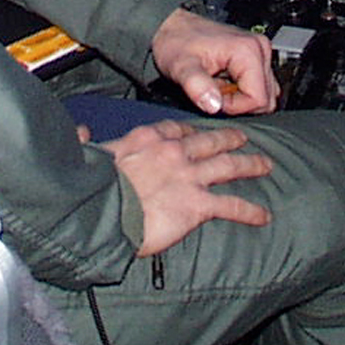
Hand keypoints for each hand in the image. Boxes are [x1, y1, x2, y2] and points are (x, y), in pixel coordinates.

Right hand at [101, 119, 272, 255]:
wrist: (101, 211)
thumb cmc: (91, 186)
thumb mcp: (88, 154)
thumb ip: (86, 140)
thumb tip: (80, 131)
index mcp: (148, 138)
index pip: (176, 128)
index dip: (190, 131)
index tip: (197, 132)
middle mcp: (174, 152)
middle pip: (209, 141)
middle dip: (230, 139)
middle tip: (243, 138)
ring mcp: (189, 177)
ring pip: (228, 166)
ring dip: (249, 165)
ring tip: (265, 165)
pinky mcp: (197, 205)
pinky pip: (230, 206)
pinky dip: (249, 211)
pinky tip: (263, 215)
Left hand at [151, 6, 278, 115]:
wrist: (172, 27)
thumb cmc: (177, 42)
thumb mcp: (181, 66)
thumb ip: (196, 86)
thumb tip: (214, 105)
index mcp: (248, 50)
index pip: (259, 99)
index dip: (235, 107)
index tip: (214, 97)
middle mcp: (259, 49)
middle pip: (265, 99)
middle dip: (238, 103)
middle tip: (213, 90)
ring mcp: (259, 53)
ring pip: (263, 94)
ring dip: (240, 98)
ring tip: (217, 85)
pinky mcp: (255, 58)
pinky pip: (258, 87)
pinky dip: (242, 92)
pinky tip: (223, 82)